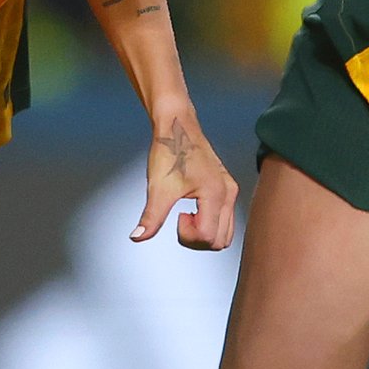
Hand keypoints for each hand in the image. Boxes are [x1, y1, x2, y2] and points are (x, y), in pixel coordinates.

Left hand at [134, 106, 239, 249]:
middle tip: (180, 219)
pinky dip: (210, 223)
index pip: (208, 237)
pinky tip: (193, 209)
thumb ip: (151, 218)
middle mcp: (228, 194)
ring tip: (187, 215)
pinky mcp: (226, 187)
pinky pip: (225, 219)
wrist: (177, 127)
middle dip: (197, 238)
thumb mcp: (158, 188)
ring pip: (226, 233)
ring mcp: (230, 190)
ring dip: (204, 233)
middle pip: (221, 240)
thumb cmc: (170, 152)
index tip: (176, 217)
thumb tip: (138, 237)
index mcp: (216, 194)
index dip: (187, 235)